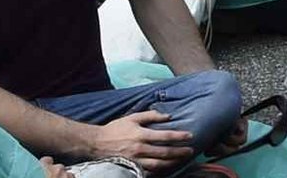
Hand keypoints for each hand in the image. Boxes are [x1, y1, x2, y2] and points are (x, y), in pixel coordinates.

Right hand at [80, 109, 194, 171]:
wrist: (96, 143)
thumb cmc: (115, 129)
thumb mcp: (133, 118)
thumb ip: (151, 115)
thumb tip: (168, 116)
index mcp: (141, 134)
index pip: (165, 136)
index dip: (179, 137)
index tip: (190, 136)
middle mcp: (139, 149)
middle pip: (164, 153)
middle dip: (180, 152)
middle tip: (190, 151)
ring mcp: (135, 160)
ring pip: (158, 165)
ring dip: (172, 163)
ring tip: (181, 160)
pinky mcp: (130, 168)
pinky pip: (147, 171)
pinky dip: (158, 170)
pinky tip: (166, 168)